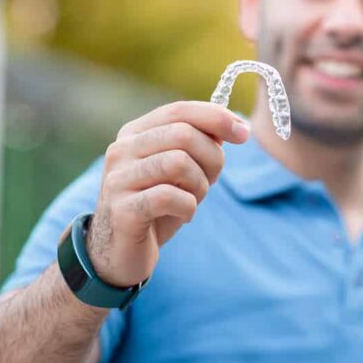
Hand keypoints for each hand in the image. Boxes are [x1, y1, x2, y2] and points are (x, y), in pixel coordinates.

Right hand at [86, 101, 249, 286]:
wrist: (120, 252)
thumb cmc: (157, 207)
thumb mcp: (181, 171)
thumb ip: (200, 144)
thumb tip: (235, 125)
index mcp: (135, 133)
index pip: (180, 110)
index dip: (217, 118)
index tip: (244, 132)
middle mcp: (122, 150)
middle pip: (184, 134)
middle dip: (212, 158)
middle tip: (210, 181)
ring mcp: (118, 179)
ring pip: (179, 163)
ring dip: (199, 185)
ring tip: (192, 199)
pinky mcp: (122, 209)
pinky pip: (170, 197)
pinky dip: (188, 207)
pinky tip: (184, 215)